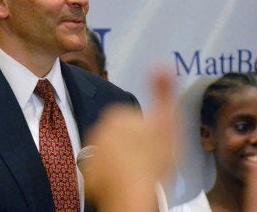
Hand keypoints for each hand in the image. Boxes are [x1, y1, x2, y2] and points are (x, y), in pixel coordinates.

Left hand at [83, 69, 179, 210]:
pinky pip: (102, 173)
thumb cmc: (153, 157)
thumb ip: (164, 90)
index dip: (148, 132)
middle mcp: (98, 130)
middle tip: (148, 159)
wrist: (134, 192)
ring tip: (138, 172)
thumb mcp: (167, 121)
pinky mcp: (89, 175)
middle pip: (122, 136)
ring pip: (112, 154)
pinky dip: (111, 177)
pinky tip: (124, 182)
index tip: (155, 143)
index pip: (134, 119)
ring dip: (123, 161)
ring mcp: (92, 152)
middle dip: (133, 145)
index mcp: (116, 114)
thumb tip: (161, 64)